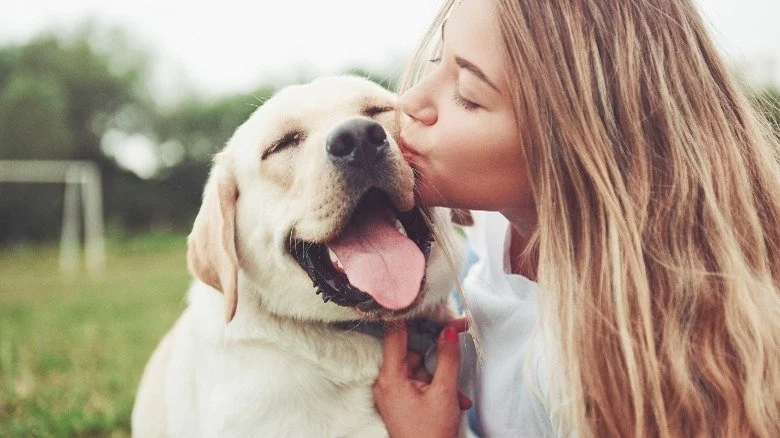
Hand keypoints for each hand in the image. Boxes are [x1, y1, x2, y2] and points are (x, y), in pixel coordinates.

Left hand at [373, 319, 471, 437]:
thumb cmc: (431, 434)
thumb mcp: (444, 393)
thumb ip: (446, 358)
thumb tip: (449, 330)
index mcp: (390, 377)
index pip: (394, 334)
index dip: (409, 315)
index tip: (421, 300)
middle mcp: (386, 382)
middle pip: (411, 351)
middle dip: (436, 355)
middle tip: (458, 338)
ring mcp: (392, 392)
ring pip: (418, 369)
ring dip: (441, 377)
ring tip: (458, 396)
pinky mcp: (399, 401)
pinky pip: (418, 383)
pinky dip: (436, 388)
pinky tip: (454, 401)